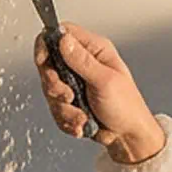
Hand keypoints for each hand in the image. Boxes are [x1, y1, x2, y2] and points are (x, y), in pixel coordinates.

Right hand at [34, 23, 166, 163]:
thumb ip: (82, 61)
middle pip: (49, 64)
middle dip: (55, 85)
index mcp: (94, 50)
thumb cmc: (127, 108)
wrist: (128, 137)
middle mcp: (83, 64)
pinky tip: (82, 123)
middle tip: (69, 96)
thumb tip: (63, 40)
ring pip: (50, 90)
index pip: (61, 34)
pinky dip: (66, 120)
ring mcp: (75, 83)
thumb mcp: (105, 81)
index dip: (47, 45)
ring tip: (82, 116)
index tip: (43, 61)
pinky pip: (55, 108)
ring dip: (63, 108)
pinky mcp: (71, 101)